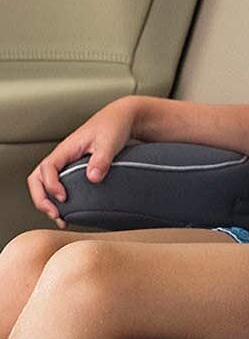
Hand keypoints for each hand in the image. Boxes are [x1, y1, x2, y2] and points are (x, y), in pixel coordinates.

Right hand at [26, 97, 138, 226]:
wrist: (120, 119)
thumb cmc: (113, 127)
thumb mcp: (110, 142)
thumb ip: (101, 160)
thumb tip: (92, 178)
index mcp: (67, 149)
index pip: (47, 168)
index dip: (51, 185)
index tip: (64, 199)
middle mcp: (62, 156)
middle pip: (37, 178)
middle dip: (42, 198)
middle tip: (56, 215)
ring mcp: (66, 162)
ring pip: (44, 183)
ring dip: (47, 201)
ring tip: (61, 219)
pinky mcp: (74, 168)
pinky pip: (58, 184)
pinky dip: (58, 198)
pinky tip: (70, 210)